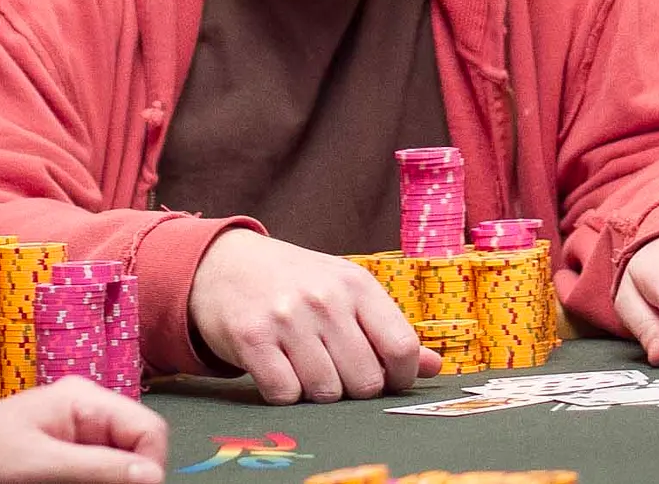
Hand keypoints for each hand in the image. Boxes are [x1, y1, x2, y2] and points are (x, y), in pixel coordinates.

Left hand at [0, 376, 166, 483]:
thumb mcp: (39, 465)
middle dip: (123, 481)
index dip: (150, 467)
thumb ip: (99, 468)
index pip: (148, 430)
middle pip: (134, 453)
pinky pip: (89, 476)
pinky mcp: (57, 461)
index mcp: (85, 401)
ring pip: (113, 470)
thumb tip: (154, 476)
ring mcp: (71, 439)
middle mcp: (85, 416)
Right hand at [188, 230, 441, 403]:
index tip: (384, 379)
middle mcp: (325, 298)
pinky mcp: (252, 338)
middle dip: (353, 389)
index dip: (398, 377)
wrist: (224, 264)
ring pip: (325, 392)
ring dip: (317, 392)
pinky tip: (279, 370)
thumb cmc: (296, 282)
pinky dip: (285, 394)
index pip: (401, 347)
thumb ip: (388, 330)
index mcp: (357, 284)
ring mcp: (287, 317)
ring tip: (305, 367)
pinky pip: (285, 394)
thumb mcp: (346, 292)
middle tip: (336, 372)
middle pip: (364, 380)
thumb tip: (434, 367)